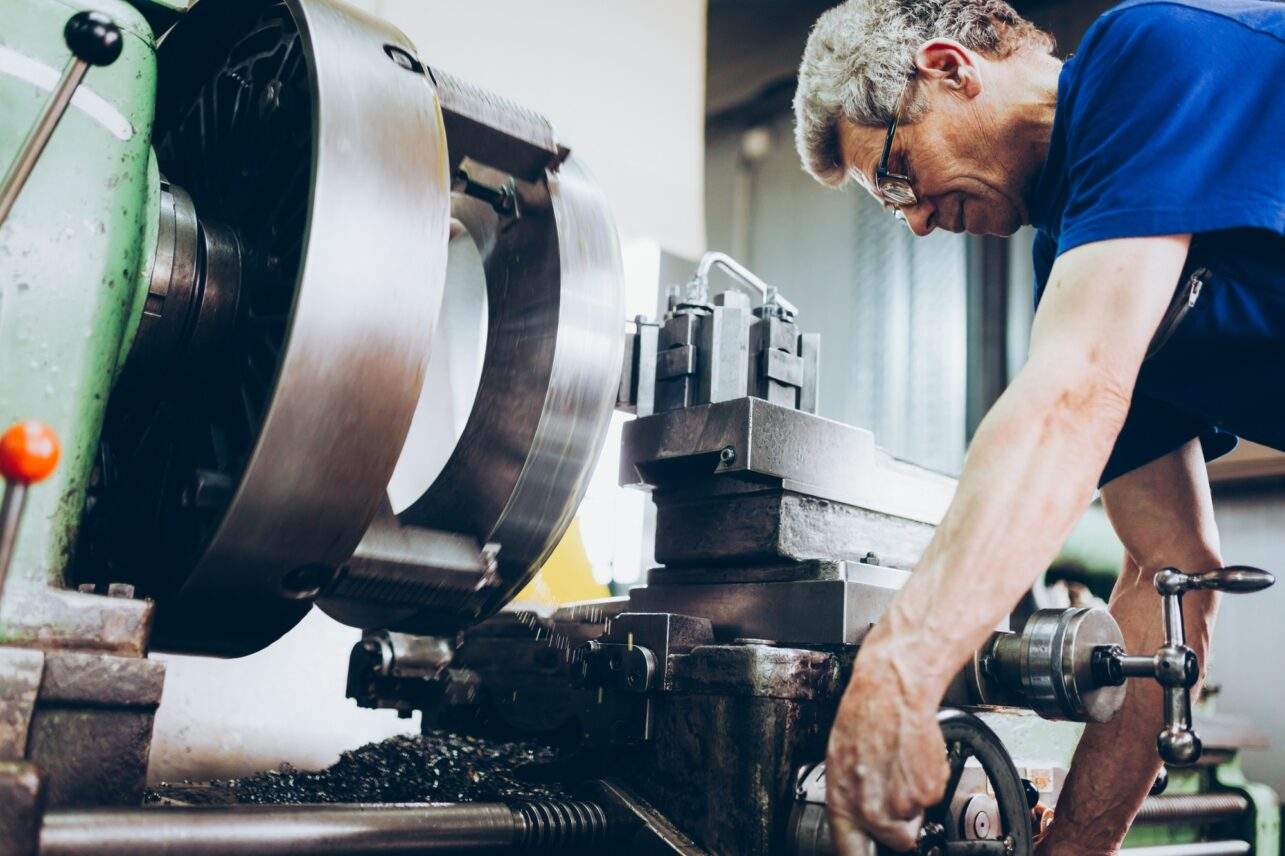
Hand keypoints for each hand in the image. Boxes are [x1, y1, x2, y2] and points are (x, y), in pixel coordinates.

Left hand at [825, 659, 948, 852]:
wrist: (894, 691)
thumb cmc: (866, 715)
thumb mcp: (842, 759)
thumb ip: (852, 795)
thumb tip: (860, 812)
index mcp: (842, 801)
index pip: (849, 851)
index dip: (864, 853)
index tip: (870, 852)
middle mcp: (871, 810)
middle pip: (897, 839)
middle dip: (901, 820)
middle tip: (894, 785)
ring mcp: (901, 803)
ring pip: (916, 815)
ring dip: (914, 795)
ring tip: (902, 763)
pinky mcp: (928, 791)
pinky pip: (933, 795)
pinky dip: (929, 779)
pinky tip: (913, 756)